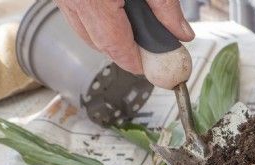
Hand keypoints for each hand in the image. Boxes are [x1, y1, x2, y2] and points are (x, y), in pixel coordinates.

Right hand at [55, 0, 194, 74]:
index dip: (136, 62)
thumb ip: (166, 6)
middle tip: (149, 48)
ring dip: (106, 33)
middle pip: (99, 43)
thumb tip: (181, 33)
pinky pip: (73, 9)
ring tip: (133, 25)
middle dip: (123, 50)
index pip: (116, 47)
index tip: (153, 67)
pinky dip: (92, 14)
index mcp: (94, 0)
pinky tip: (111, 7)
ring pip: (83, 28)